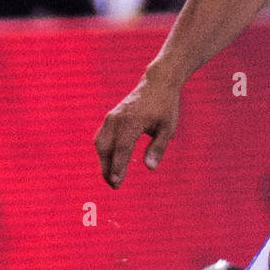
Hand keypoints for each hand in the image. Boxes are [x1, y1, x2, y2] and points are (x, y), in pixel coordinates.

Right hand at [94, 68, 182, 187]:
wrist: (157, 83)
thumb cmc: (165, 107)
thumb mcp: (168, 128)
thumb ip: (158, 147)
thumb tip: (150, 168)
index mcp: (132, 121)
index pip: (122, 148)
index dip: (118, 166)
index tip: (117, 182)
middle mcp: (118, 119)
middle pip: (106, 148)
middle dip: (108, 169)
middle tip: (115, 186)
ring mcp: (111, 117)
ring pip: (100, 143)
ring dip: (104, 161)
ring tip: (113, 178)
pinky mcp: (110, 117)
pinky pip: (102, 137)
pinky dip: (104, 151)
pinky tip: (111, 163)